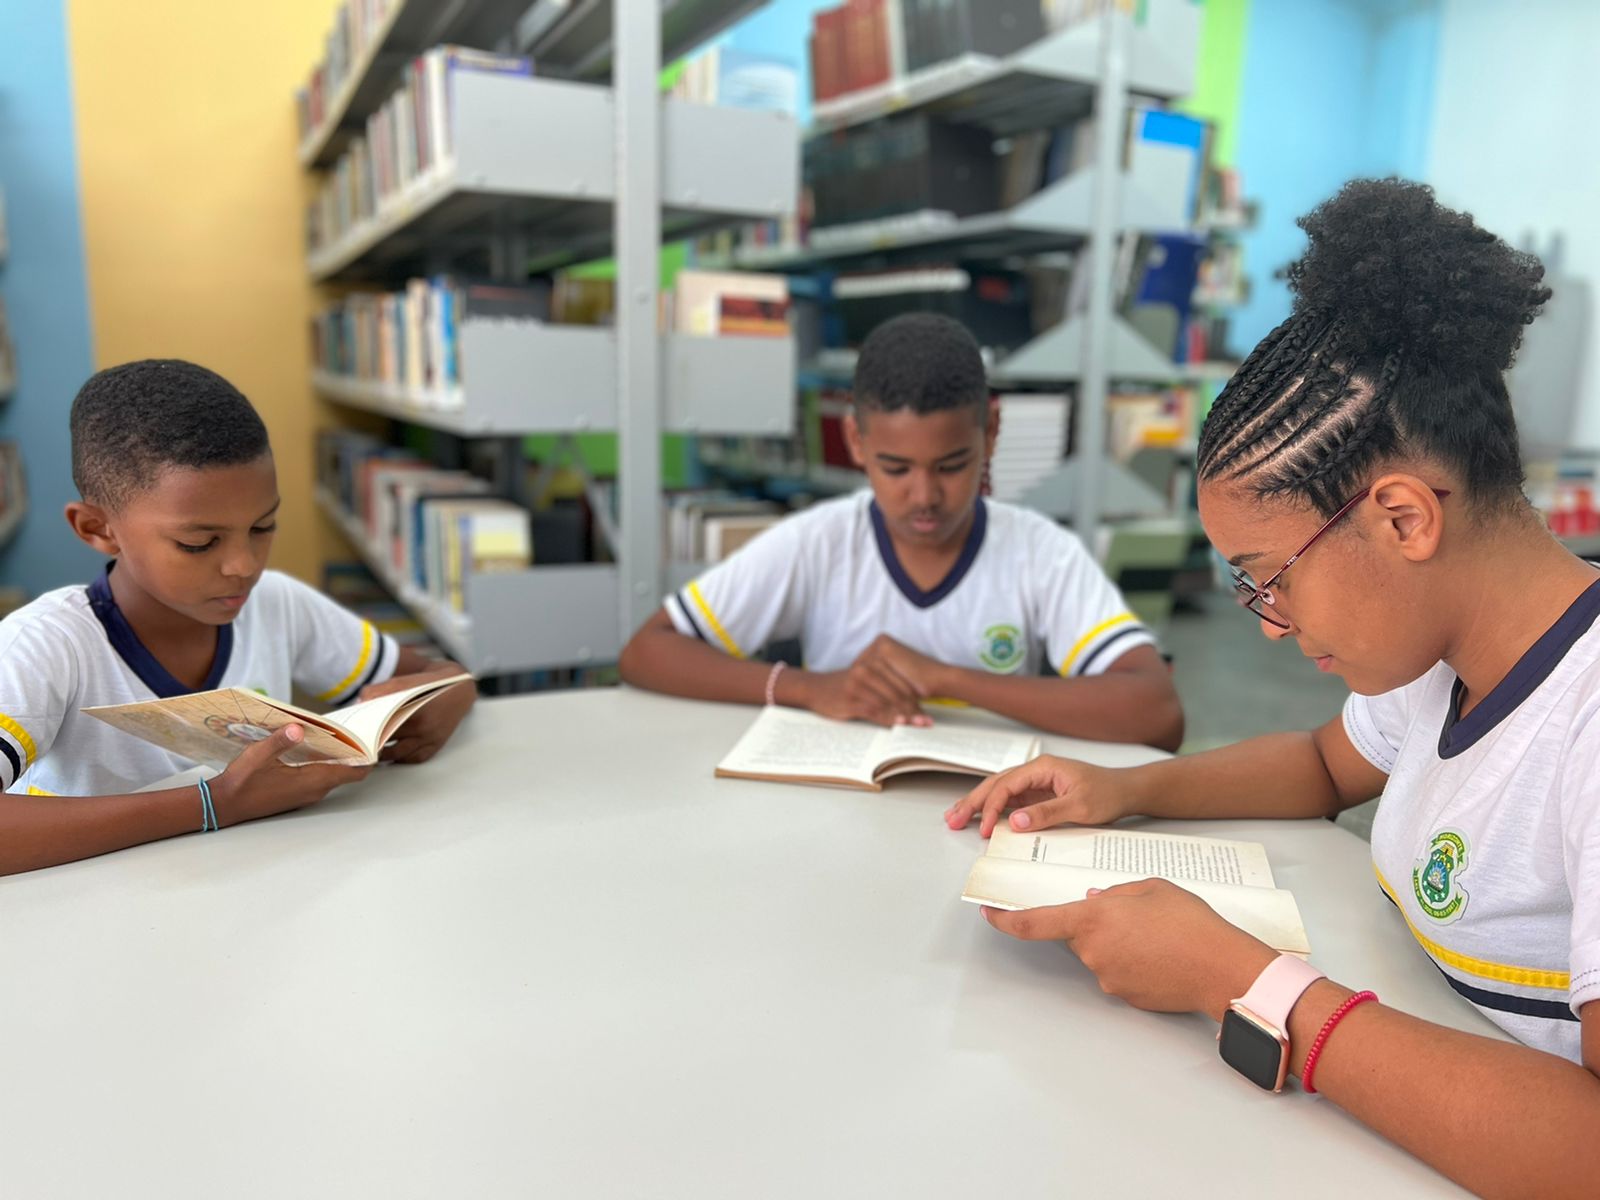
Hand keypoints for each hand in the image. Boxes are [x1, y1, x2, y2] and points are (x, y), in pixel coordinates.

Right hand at [210, 724, 371, 825]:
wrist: (223, 805)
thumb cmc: (241, 782)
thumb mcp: (258, 755)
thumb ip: (280, 740)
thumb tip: (299, 727)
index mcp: (312, 781)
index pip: (353, 771)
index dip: (366, 756)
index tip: (372, 739)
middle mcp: (315, 791)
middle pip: (347, 771)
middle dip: (354, 752)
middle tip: (354, 730)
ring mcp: (307, 795)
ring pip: (333, 774)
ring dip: (338, 757)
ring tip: (336, 735)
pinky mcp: (297, 795)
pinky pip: (320, 778)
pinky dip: (324, 764)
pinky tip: (314, 748)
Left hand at [358, 663, 475, 764]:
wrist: (459, 687)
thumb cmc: (430, 683)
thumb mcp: (402, 681)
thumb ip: (378, 690)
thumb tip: (360, 702)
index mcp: (412, 709)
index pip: (380, 727)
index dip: (365, 733)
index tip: (355, 736)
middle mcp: (423, 726)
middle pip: (388, 741)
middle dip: (372, 744)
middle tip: (360, 745)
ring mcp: (431, 737)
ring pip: (401, 753)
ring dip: (385, 754)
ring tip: (372, 752)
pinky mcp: (437, 743)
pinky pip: (416, 758)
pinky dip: (403, 759)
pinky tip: (393, 755)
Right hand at [799, 635, 935, 726]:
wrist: (815, 688)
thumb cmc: (844, 686)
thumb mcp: (864, 678)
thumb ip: (884, 684)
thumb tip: (910, 700)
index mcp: (873, 662)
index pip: (900, 682)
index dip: (916, 698)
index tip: (927, 710)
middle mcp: (866, 671)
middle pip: (897, 693)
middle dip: (914, 709)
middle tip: (927, 723)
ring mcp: (858, 685)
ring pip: (888, 703)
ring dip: (905, 717)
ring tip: (919, 726)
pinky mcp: (851, 699)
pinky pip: (875, 711)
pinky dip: (889, 719)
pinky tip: (900, 726)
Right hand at [945, 754, 1135, 837]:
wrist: (1127, 791)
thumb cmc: (1108, 794)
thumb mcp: (1079, 807)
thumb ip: (1046, 814)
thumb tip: (1013, 821)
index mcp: (1043, 768)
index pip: (1007, 785)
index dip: (991, 806)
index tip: (984, 827)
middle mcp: (1036, 771)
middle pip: (996, 784)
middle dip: (973, 802)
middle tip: (953, 819)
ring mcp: (1037, 782)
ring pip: (999, 790)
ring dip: (978, 804)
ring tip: (956, 817)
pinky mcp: (1040, 793)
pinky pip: (1011, 799)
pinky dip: (993, 808)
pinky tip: (981, 818)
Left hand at [982, 879, 1277, 1018]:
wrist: (1222, 969)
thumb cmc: (1191, 923)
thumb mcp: (1151, 888)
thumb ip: (1116, 892)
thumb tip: (1097, 899)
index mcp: (1092, 919)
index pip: (1035, 922)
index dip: (1007, 919)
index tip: (989, 913)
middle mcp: (1093, 952)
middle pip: (1078, 936)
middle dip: (1097, 925)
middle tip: (1136, 917)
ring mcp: (1108, 978)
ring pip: (1101, 955)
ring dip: (1119, 944)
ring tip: (1159, 936)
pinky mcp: (1126, 997)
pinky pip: (1120, 974)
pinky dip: (1134, 963)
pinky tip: (1163, 956)